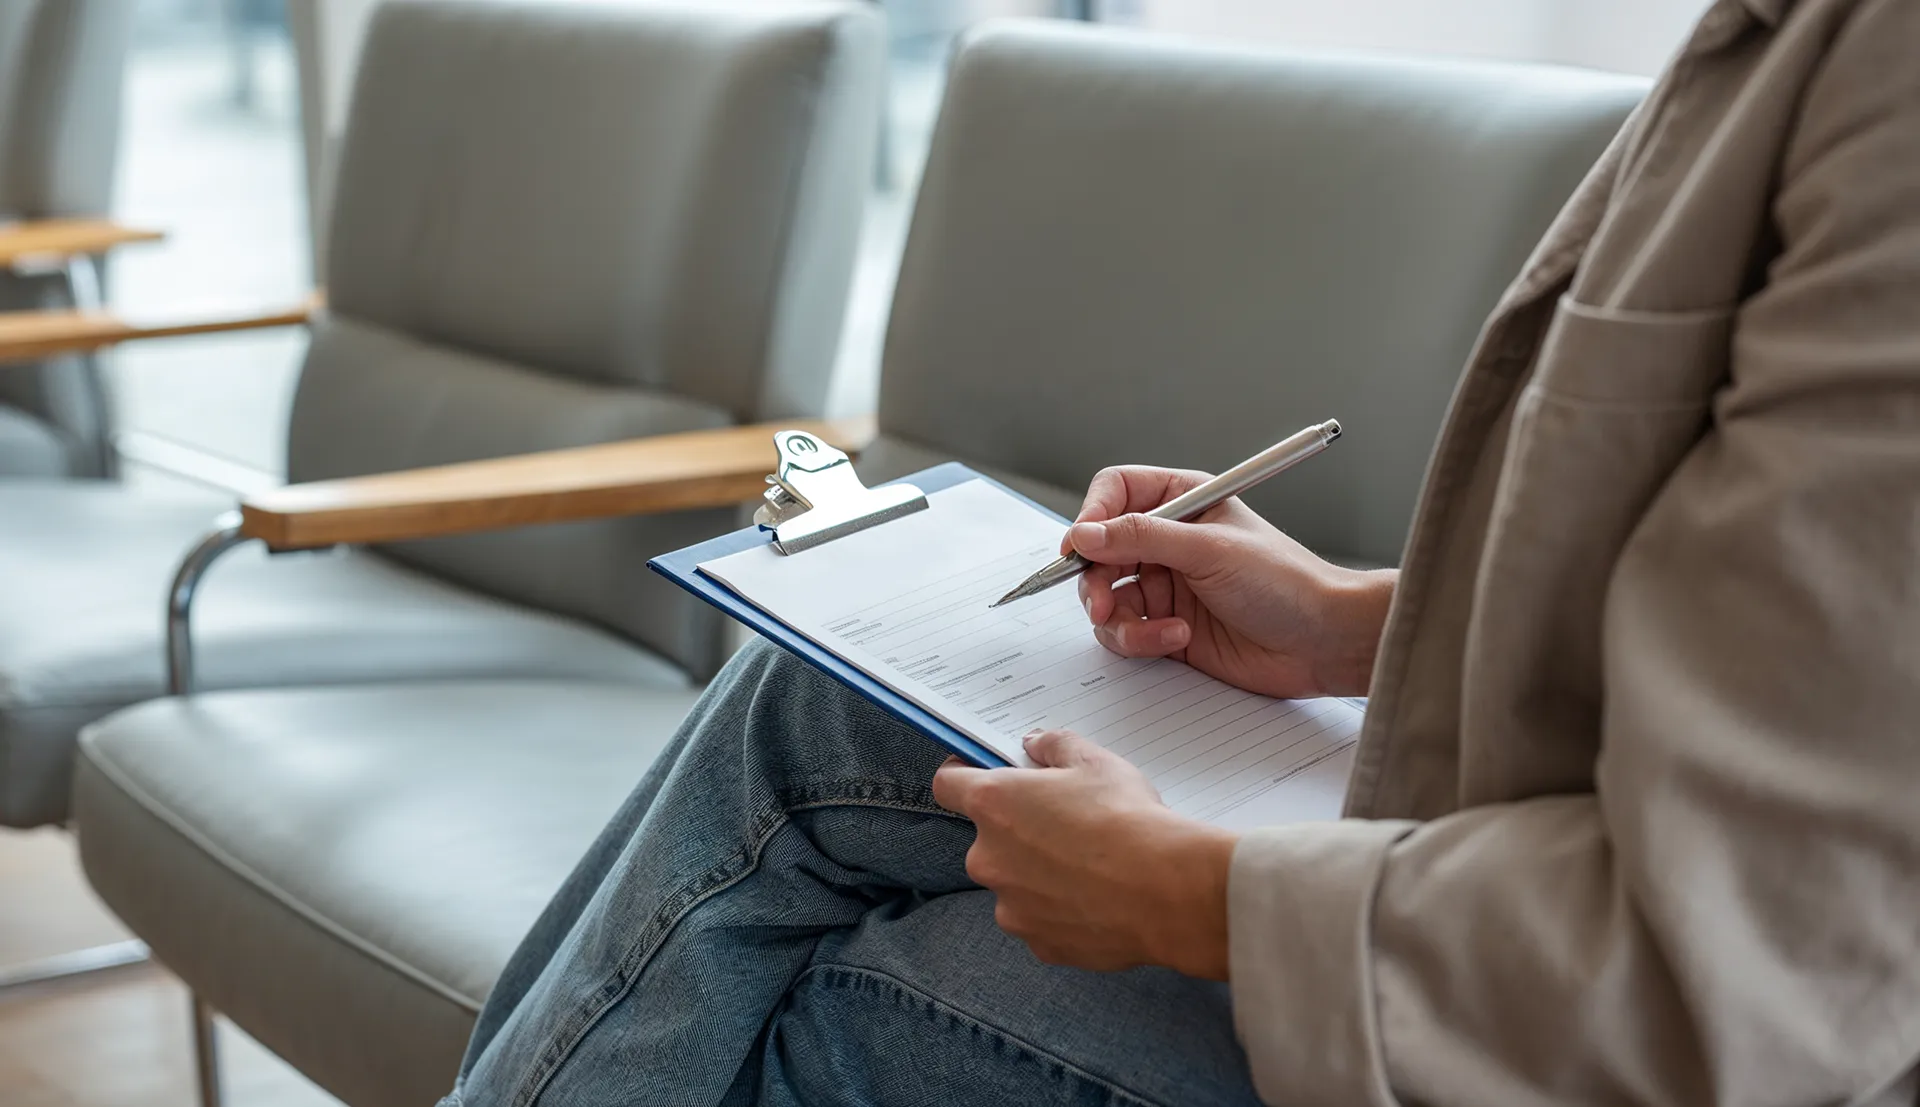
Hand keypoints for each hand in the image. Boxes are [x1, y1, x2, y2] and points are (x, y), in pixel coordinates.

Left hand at [931, 730, 1237, 979]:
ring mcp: (1010, 906)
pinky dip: (1060, 911)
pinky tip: (1098, 900)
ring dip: (1037, 876)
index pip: (948, 785)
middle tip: (1064, 827)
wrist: (1164, 891)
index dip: (963, 777)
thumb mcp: (1095, 761)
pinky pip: (1041, 920)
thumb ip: (1054, 746)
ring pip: (1014, 884)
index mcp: (994, 804)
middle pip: (988, 840)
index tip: (984, 776)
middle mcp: (987, 858)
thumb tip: (1034, 745)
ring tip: (1089, 869)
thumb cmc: (1127, 818)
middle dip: (1017, 834)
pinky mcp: (1037, 942)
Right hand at [1068, 466, 1394, 698]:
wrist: (1322, 642)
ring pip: (1105, 597)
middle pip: (1099, 550)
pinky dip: (1142, 640)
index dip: (1092, 516)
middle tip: (1102, 602)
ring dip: (1120, 618)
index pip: (1115, 492)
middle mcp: (1168, 540)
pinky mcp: (1166, 626)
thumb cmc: (1285, 583)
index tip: (1080, 545)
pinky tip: (1177, 638)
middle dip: (1095, 579)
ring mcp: (1165, 585)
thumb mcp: (1209, 549)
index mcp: (1183, 501)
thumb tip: (1085, 533)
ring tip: (1154, 629)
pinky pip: (1125, 632)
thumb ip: (1142, 537)